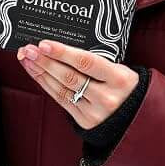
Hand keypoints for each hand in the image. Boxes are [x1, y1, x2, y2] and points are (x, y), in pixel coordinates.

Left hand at [17, 40, 138, 128]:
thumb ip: (96, 60)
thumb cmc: (125, 86)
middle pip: (69, 76)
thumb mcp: (119, 69)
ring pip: (62, 89)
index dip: (62, 52)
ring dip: (41, 72)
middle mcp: (107, 97)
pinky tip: (37, 74)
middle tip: (28, 49)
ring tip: (28, 59)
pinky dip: (47, 85)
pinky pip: (61, 100)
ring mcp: (95, 112)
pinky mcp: (85, 121)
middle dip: (45, 61)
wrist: (137, 117)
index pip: (86, 62)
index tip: (44, 44)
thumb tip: (61, 47)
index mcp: (119, 79)